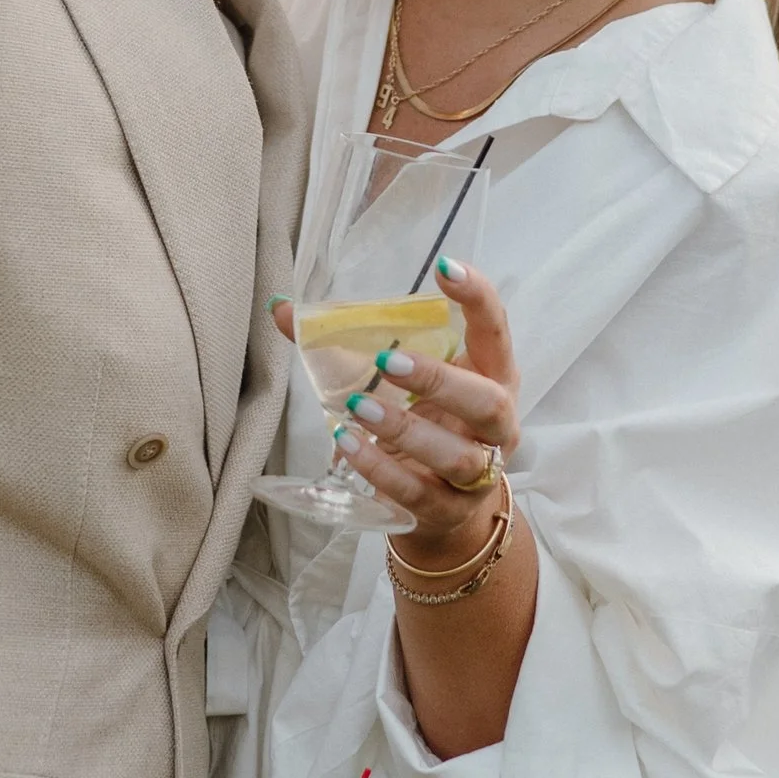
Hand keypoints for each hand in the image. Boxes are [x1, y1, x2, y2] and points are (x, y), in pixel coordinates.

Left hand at [318, 260, 521, 572]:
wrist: (449, 508)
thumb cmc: (428, 423)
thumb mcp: (402, 380)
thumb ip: (348, 343)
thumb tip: (281, 307)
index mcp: (492, 376)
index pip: (496, 330)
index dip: (478, 298)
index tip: (445, 267)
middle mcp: (497, 425)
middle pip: (487, 402)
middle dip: (438, 380)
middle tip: (385, 360)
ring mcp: (478, 473)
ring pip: (459, 456)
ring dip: (407, 429)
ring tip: (359, 408)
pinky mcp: (448, 510)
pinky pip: (419, 493)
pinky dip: (382, 470)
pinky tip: (349, 446)